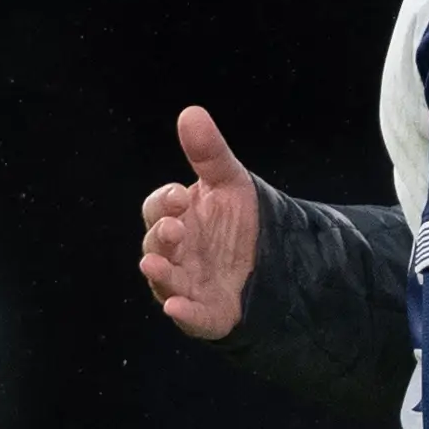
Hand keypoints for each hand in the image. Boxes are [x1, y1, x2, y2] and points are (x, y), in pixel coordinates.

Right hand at [139, 105, 259, 339]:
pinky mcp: (206, 312)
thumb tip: (191, 112)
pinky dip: (182, 312)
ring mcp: (187, 284)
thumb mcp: (229, 182)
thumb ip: (209, 153)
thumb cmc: (238, 220)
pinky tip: (177, 307)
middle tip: (175, 228)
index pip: (158, 208)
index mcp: (176, 218)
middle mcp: (175, 252)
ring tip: (154, 265)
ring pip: (165, 280)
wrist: (273, 259)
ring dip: (159, 273)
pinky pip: (190, 315)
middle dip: (161, 236)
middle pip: (156, 244)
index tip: (181, 196)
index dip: (165, 202)